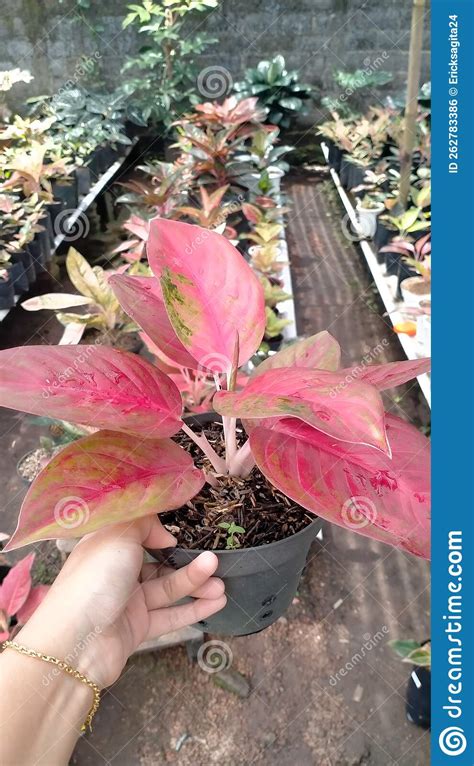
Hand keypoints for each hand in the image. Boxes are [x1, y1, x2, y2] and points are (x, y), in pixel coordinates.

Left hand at [17, 517, 225, 687]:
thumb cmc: (94, 580)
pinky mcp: (137, 628)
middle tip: (216, 560)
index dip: (160, 530)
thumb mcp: (118, 536)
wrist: (77, 644)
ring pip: (168, 590)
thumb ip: (144, 523)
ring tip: (222, 584)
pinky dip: (194, 609)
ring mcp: (127, 602)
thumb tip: (164, 534)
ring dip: (196, 585)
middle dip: (188, 561)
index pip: (137, 532)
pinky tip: (218, 602)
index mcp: (106, 546)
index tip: (182, 532)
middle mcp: (116, 572)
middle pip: (159, 562)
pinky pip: (170, 615)